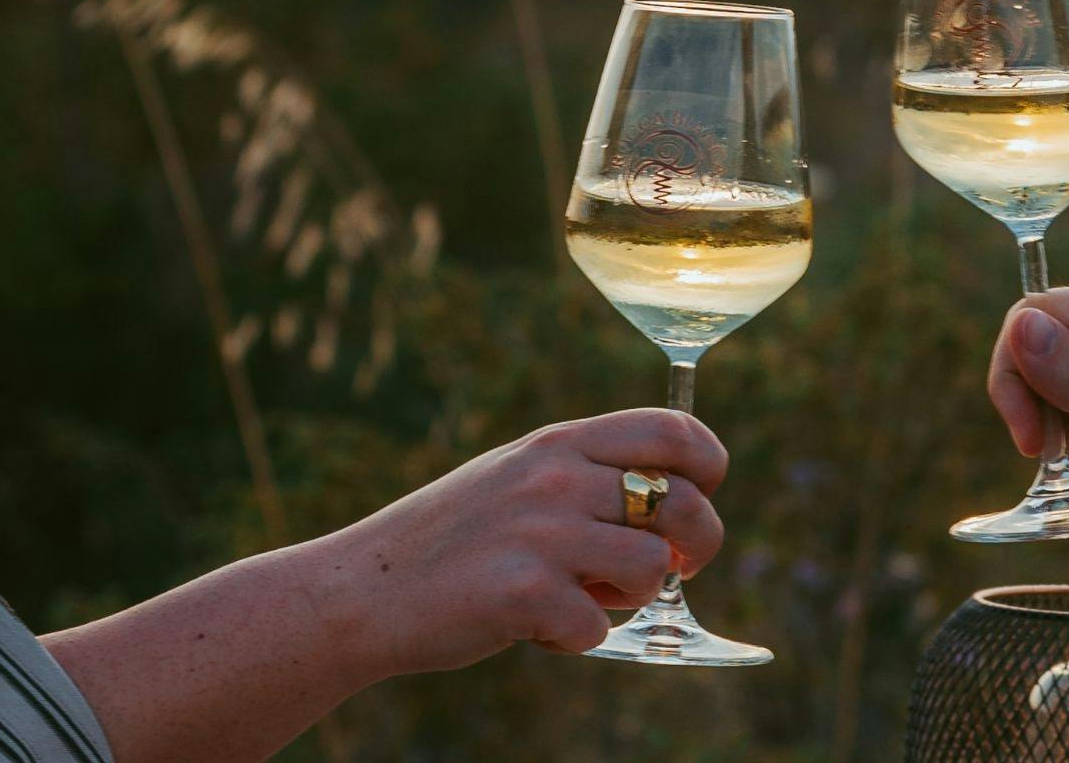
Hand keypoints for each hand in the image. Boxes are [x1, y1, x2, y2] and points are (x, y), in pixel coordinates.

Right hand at [303, 408, 728, 676]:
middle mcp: (555, 476)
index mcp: (559, 442)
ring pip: (653, 569)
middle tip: (672, 569)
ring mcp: (540, 532)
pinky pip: (599, 627)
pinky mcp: (523, 592)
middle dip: (698, 545)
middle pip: (684, 503)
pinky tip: (532, 627)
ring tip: (579, 597)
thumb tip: (683, 511)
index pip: (673, 429)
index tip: (702, 495)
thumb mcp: (518, 478)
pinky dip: (575, 639)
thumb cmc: (453, 541)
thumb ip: (589, 479)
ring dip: (630, 598)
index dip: (708, 465)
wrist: (359, 591)